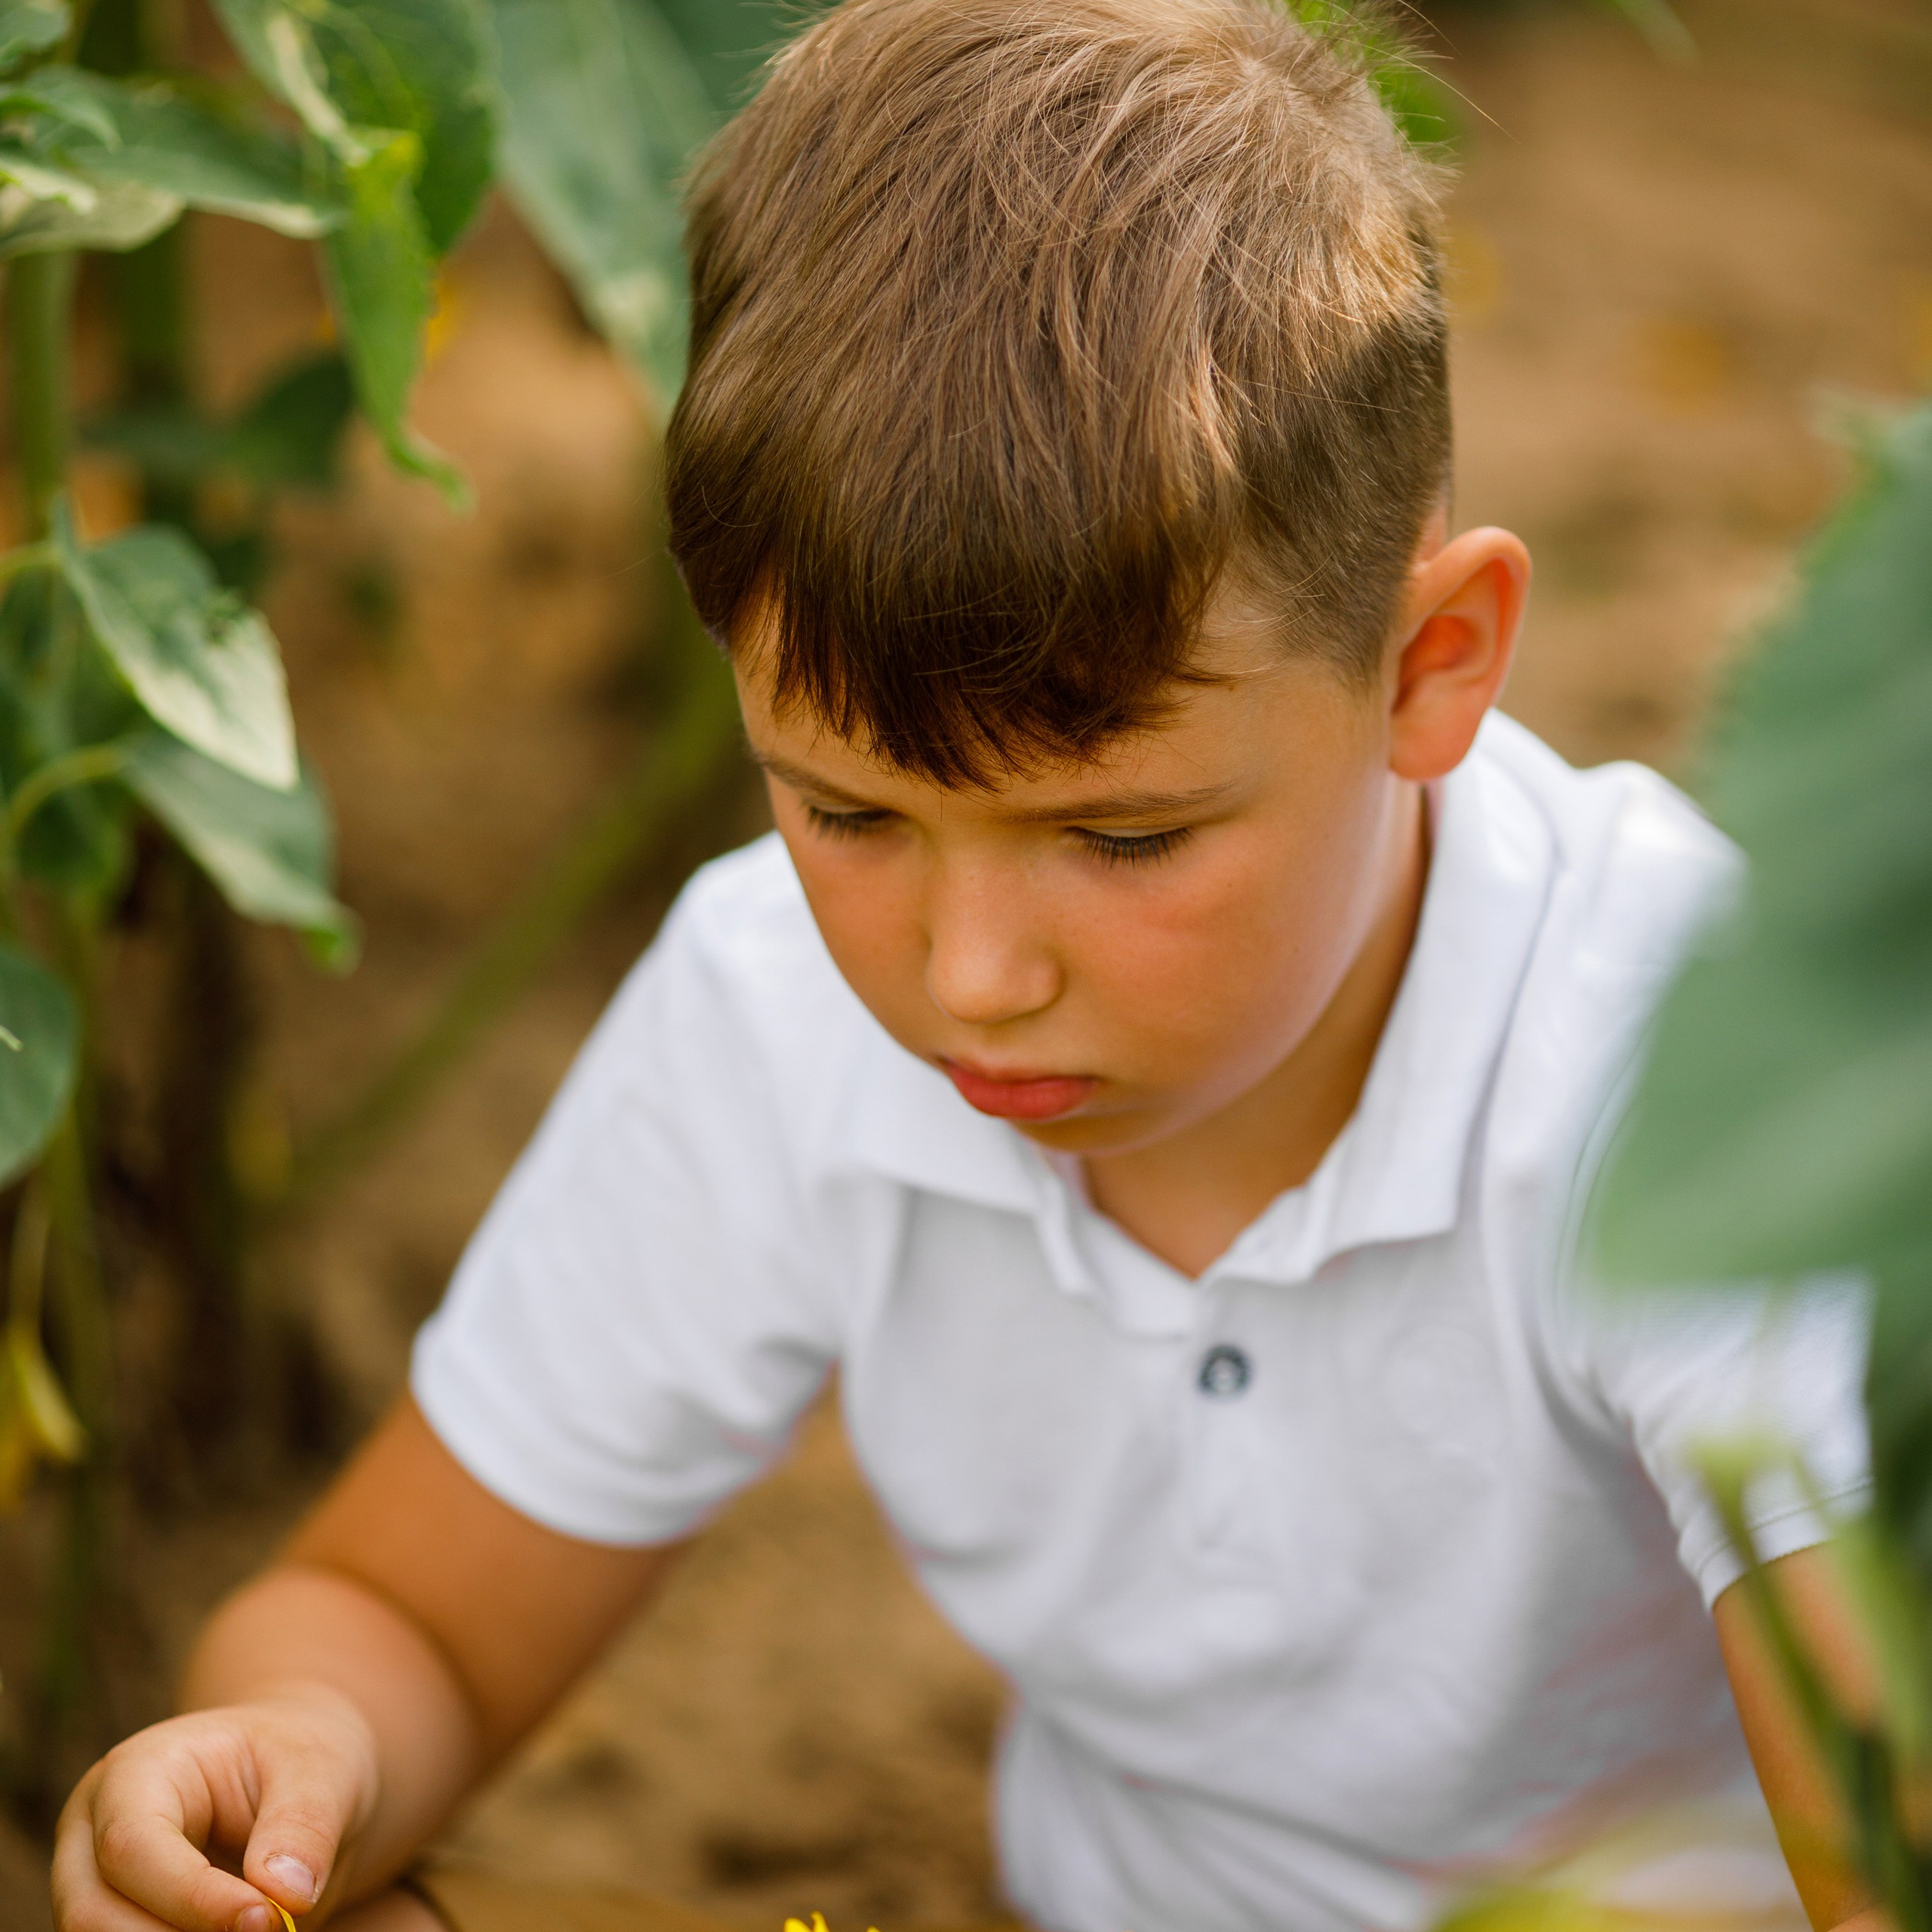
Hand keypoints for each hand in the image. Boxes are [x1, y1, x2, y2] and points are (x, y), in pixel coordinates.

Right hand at [51, 1685, 377, 1931]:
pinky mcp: (114, 1922)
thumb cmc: (298, 1759)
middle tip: (269, 1931)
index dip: (193, 1896)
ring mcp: (94, 1885)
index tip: (266, 1919)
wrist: (296, 1781)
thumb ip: (304, 1824)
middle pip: (93, 1911)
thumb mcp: (319, 1765)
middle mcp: (94, 1832)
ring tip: (262, 1931)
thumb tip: (287, 1896)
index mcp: (136, 1771)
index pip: (132, 1846)